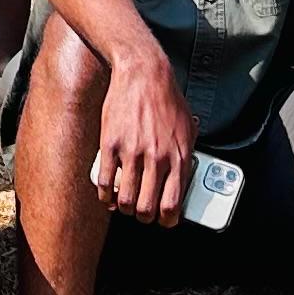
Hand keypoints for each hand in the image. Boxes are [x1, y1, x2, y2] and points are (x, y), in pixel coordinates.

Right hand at [91, 44, 196, 225]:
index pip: (172, 205)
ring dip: (125, 208)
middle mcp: (157, 158)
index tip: (162, 220)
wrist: (143, 73)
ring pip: (126, 199)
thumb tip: (185, 176)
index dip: (166, 220)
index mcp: (179, 157)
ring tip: (125, 204)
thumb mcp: (188, 128)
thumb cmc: (166, 98)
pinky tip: (107, 194)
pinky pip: (106, 182)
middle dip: (144, 216)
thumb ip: (187, 153)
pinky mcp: (111, 144)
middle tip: (142, 212)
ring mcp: (132, 152)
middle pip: (147, 208)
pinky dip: (105, 195)